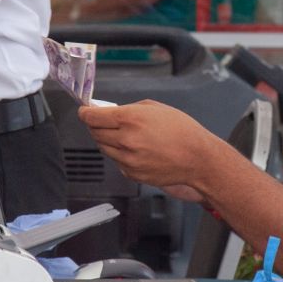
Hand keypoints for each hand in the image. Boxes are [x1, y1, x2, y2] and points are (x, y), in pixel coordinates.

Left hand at [78, 100, 223, 198]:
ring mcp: (127, 159)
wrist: (197, 158)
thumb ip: (128, 109)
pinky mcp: (131, 173)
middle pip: (94, 132)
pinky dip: (119, 154)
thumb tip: (110, 112)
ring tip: (125, 135)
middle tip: (105, 121)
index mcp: (130, 119)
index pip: (93, 117)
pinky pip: (116, 161)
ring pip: (103, 147)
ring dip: (108, 140)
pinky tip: (136, 150)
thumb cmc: (182, 130)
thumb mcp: (155, 108)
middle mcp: (126, 140)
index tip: (84, 112)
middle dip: (96, 125)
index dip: (85, 113)